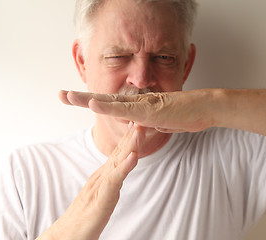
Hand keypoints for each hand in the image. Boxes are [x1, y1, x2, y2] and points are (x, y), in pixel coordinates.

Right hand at [37, 122, 144, 239]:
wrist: (68, 234)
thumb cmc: (85, 216)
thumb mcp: (102, 194)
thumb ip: (110, 181)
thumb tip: (119, 172)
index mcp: (104, 174)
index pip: (119, 152)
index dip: (129, 137)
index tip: (138, 122)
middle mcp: (102, 175)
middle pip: (119, 151)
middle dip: (132, 134)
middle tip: (141, 117)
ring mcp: (101, 184)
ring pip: (118, 160)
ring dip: (130, 144)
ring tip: (139, 129)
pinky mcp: (102, 197)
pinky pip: (115, 179)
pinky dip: (124, 167)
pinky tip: (133, 156)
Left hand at [59, 89, 214, 132]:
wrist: (204, 108)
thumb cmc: (183, 114)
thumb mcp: (159, 120)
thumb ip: (146, 122)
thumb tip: (137, 124)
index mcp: (137, 106)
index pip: (110, 102)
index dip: (91, 100)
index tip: (74, 99)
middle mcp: (137, 102)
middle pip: (104, 99)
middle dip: (81, 97)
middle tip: (61, 95)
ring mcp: (143, 106)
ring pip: (111, 101)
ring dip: (88, 99)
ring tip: (69, 96)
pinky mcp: (151, 111)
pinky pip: (127, 109)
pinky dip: (109, 106)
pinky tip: (94, 103)